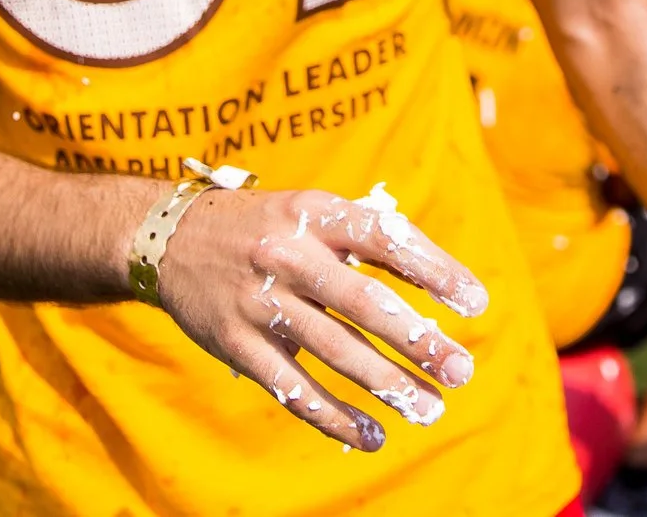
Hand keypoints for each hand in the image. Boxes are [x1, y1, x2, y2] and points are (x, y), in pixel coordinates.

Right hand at [152, 185, 487, 451]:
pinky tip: (370, 434)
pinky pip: (292, 387)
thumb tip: (440, 277)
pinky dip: (334, 416)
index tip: (477, 303)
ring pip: (334, 351)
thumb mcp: (312, 212)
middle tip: (460, 371)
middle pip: (364, 303)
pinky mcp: (237, 342)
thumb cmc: (266, 226)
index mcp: (315, 213)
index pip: (385, 239)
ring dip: (387, 385)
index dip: (435, 270)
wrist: (169, 238)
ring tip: (429, 410)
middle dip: (418, 341)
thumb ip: (367, 238)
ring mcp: (260, 301)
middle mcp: (288, 254)